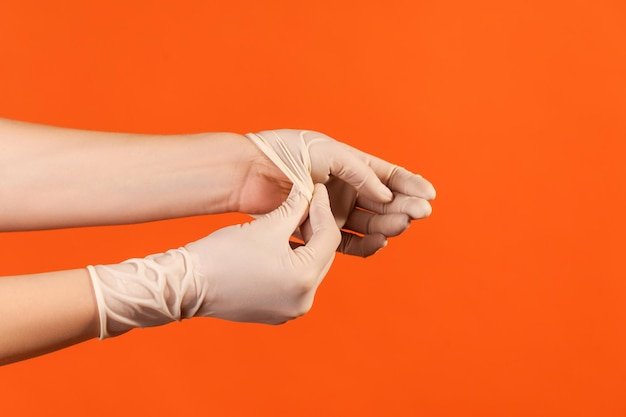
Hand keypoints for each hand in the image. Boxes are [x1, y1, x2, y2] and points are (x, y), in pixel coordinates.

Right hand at [187, 183, 339, 323]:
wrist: (187, 284)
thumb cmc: (223, 255)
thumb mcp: (266, 226)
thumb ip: (294, 207)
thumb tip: (308, 193)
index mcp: (303, 280)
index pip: (328, 237)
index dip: (323, 208)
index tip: (316, 189)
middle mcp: (303, 301)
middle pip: (322, 255)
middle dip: (315, 227)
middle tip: (306, 202)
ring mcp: (290, 310)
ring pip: (310, 268)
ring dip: (305, 244)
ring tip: (293, 220)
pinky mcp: (277, 313)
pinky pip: (295, 282)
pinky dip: (293, 261)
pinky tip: (283, 243)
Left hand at [242, 129, 435, 255]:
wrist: (249, 172)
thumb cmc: (287, 153)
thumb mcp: (329, 153)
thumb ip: (360, 173)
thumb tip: (386, 195)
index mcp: (351, 164)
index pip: (388, 176)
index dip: (410, 185)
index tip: (429, 194)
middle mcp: (345, 188)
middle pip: (383, 202)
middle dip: (404, 206)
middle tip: (420, 213)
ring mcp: (333, 211)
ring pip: (369, 222)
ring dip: (387, 225)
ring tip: (401, 225)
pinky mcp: (318, 230)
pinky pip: (348, 241)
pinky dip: (365, 244)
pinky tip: (380, 242)